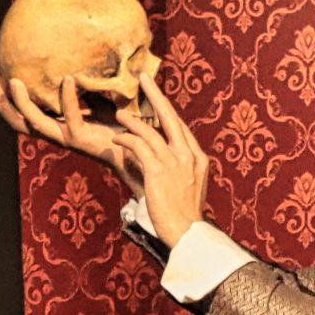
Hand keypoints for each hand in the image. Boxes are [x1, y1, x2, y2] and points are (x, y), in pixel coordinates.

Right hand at [0, 75, 143, 195]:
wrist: (141, 147)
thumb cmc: (122, 123)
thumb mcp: (101, 98)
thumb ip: (90, 83)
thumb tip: (85, 54)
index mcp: (59, 124)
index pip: (25, 115)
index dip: (7, 102)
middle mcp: (58, 133)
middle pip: (20, 123)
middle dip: (2, 104)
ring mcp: (69, 138)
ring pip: (35, 124)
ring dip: (23, 104)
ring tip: (16, 82)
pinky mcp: (84, 140)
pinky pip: (71, 118)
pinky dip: (68, 98)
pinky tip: (68, 78)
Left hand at [110, 72, 211, 248]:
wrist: (188, 235)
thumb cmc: (185, 219)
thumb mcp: (188, 190)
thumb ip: (178, 173)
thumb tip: (165, 166)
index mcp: (197, 159)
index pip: (180, 127)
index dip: (167, 110)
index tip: (157, 98)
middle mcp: (188, 157)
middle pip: (170, 117)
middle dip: (155, 95)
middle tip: (143, 78)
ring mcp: (174, 163)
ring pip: (150, 131)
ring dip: (132, 120)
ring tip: (119, 114)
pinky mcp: (158, 172)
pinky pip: (139, 147)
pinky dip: (127, 140)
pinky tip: (117, 138)